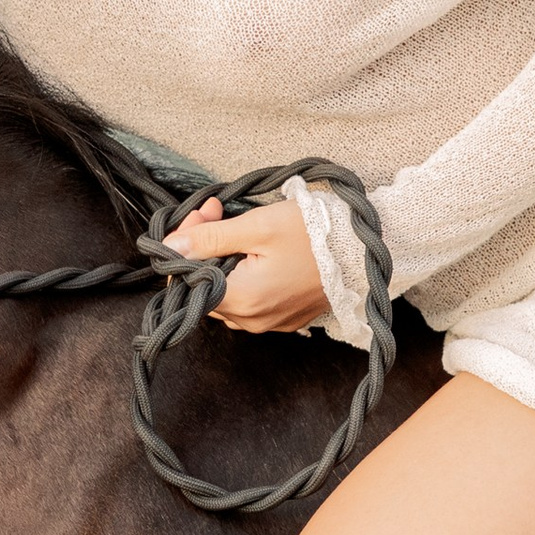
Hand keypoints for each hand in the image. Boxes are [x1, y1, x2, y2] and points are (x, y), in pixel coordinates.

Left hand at [167, 196, 325, 333]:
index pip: (188, 280)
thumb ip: (209, 238)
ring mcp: (270, 322)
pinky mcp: (285, 318)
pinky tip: (253, 249)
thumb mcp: (257, 226)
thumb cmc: (315, 235)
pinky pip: (249, 301)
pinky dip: (243, 275)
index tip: (204, 214)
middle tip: (215, 212)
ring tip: (235, 227)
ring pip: (225, 294)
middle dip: (203, 247)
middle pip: (205, 287)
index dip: (186, 245)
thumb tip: (170, 248)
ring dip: (222, 260)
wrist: (364, 250)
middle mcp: (252, 320)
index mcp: (240, 300)